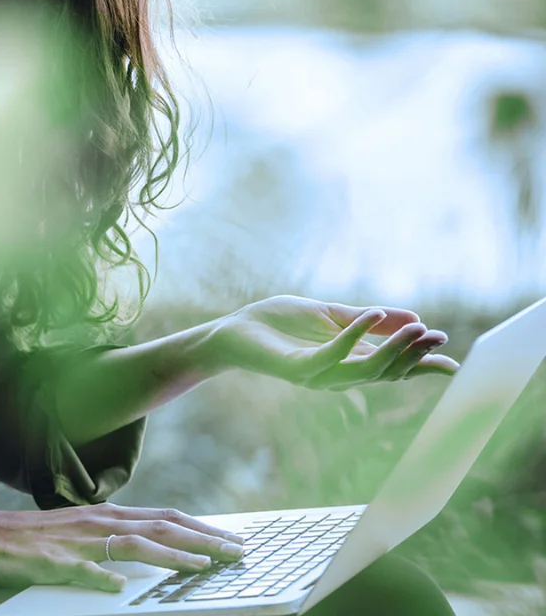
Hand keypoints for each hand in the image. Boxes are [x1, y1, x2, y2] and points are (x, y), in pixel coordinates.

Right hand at [0, 504, 245, 592]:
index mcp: (105, 517)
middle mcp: (99, 523)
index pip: (163, 519)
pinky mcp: (55, 561)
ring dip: (173, 555)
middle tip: (237, 551)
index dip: (200, 528)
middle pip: (161, 528)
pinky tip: (121, 586)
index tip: (229, 539)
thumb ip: (111, 541)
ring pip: (135, 544)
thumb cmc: (32, 537)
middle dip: (203, 539)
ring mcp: (79, 542)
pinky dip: (105, 576)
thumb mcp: (79, 533)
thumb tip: (143, 554)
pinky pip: (84, 570)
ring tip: (205, 565)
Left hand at [209, 296, 459, 389]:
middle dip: (416, 357)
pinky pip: (333, 356)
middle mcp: (339, 374)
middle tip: (440, 338)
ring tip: (419, 329)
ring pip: (367, 370)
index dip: (423, 366)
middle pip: (388, 372)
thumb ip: (369, 319)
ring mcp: (319, 374)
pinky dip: (355, 336)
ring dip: (395, 349)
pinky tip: (372, 315)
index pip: (394, 368)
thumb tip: (414, 318)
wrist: (234, 330)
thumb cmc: (278, 323)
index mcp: (349, 361)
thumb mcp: (331, 315)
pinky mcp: (299, 368)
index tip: (456, 363)